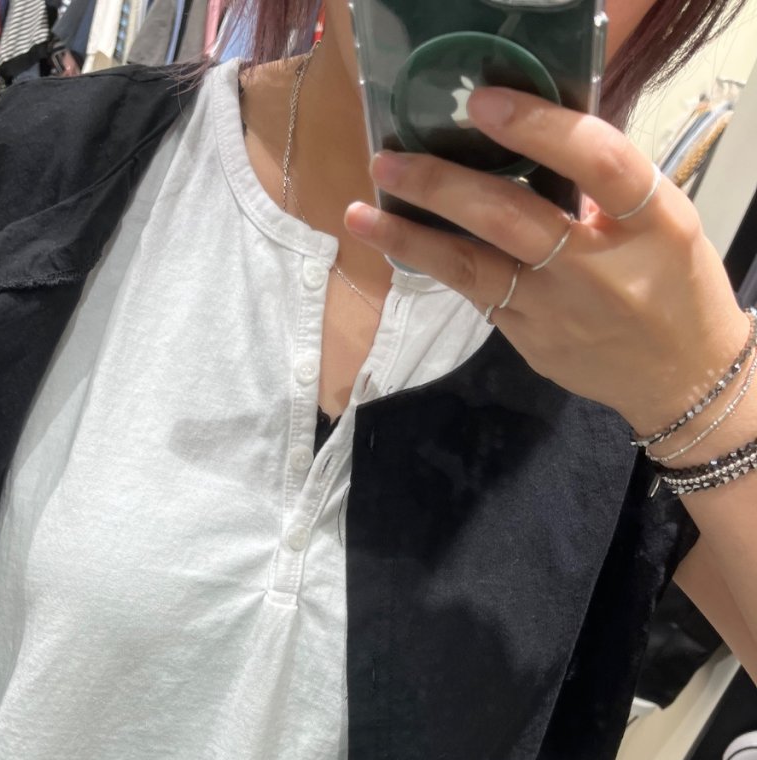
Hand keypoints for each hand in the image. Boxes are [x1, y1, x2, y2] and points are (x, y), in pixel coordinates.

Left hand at [343, 86, 749, 438]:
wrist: (678, 378)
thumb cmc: (673, 284)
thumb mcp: (664, 223)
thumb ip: (604, 187)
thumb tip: (529, 142)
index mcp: (649, 222)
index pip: (595, 160)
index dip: (537, 128)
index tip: (482, 102)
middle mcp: (596, 268)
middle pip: (509, 216)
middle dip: (442, 186)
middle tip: (388, 161)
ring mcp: (554, 311)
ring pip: (473, 268)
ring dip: (411, 238)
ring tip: (360, 214)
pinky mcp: (527, 340)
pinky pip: (476, 294)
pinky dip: (438, 266)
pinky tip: (402, 244)